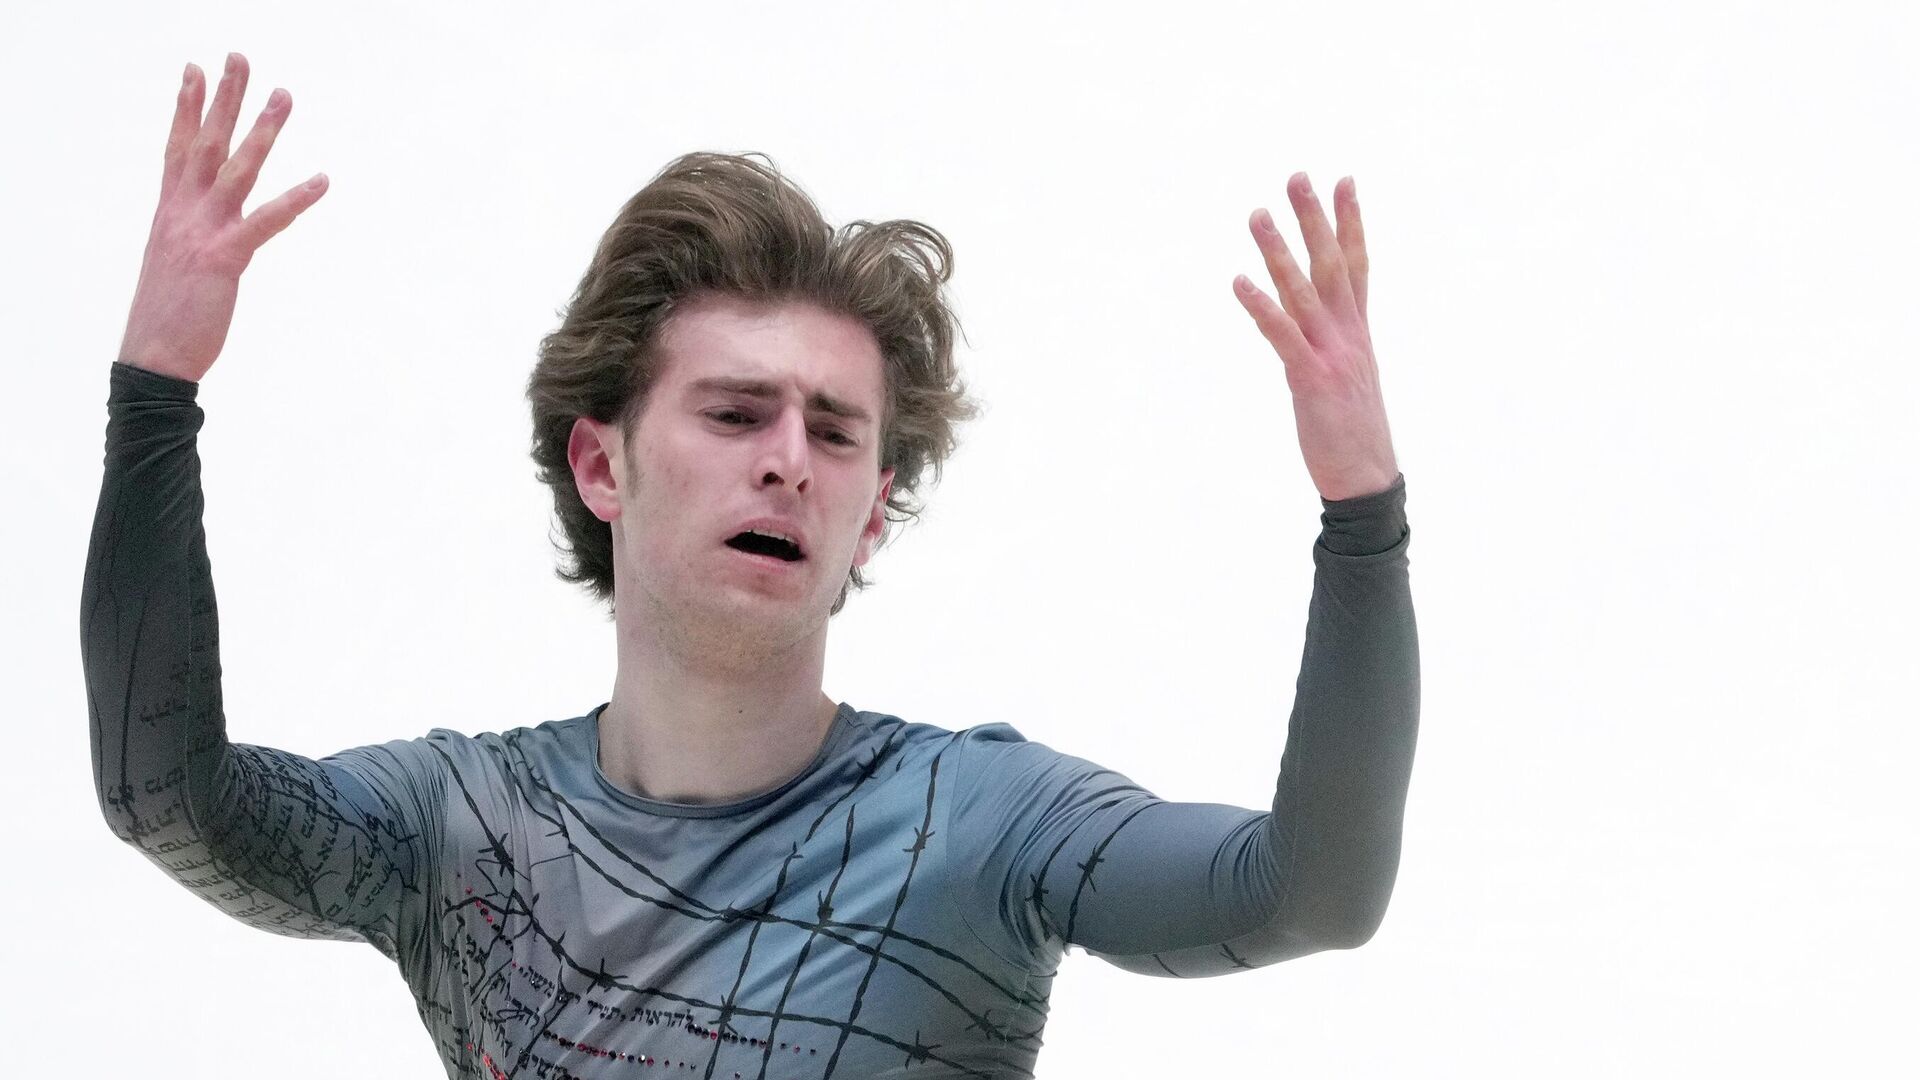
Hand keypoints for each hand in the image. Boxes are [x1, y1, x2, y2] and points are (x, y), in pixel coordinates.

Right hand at [117, 52, 327, 382]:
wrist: (153, 357)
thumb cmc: (168, 316)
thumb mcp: (174, 264)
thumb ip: (190, 237)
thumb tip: (205, 234)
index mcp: (169, 213)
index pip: (177, 148)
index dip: (187, 108)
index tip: (195, 70)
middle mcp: (182, 213)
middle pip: (206, 143)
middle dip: (224, 98)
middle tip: (240, 57)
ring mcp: (202, 232)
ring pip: (237, 169)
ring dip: (262, 130)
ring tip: (284, 95)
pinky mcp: (225, 259)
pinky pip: (266, 221)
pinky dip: (296, 199)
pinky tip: (322, 180)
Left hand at [1234, 173, 1398, 501]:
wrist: (1368, 479)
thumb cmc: (1354, 433)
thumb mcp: (1350, 378)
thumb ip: (1335, 344)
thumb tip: (1316, 325)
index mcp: (1359, 332)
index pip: (1357, 265)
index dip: (1350, 222)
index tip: (1344, 181)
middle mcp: (1349, 335)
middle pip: (1331, 264)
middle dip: (1314, 218)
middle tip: (1297, 176)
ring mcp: (1332, 354)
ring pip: (1304, 291)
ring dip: (1280, 251)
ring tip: (1257, 214)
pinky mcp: (1311, 380)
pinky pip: (1283, 335)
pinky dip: (1262, 306)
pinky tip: (1240, 281)